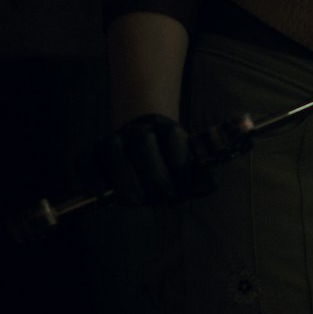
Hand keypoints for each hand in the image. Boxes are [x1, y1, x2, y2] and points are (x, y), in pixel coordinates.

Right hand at [96, 113, 215, 206]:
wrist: (140, 152)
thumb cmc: (166, 167)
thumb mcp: (184, 170)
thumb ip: (197, 177)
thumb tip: (212, 185)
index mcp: (166, 127)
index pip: (173, 137)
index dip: (179, 164)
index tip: (184, 189)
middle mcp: (138, 129)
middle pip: (143, 142)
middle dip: (155, 174)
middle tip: (164, 198)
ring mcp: (113, 139)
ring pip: (113, 149)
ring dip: (124, 176)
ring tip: (136, 200)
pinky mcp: (91, 153)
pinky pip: (85, 159)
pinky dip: (91, 176)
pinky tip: (101, 194)